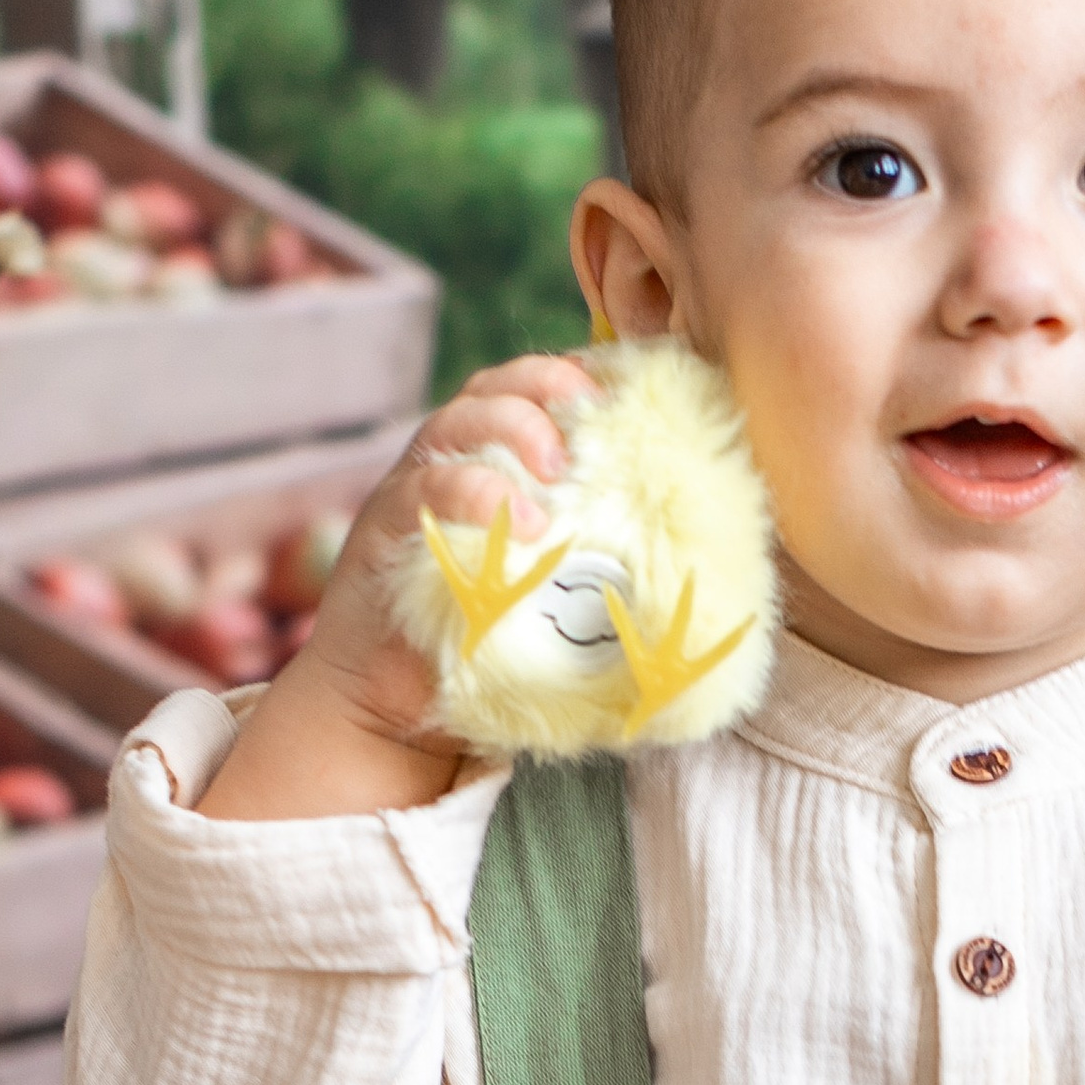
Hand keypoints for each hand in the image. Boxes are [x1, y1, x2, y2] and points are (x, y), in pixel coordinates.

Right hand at [201, 355, 594, 820]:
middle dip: (545, 384)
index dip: (573, 374)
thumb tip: (701, 614)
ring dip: (513, 427)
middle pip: (492, 387)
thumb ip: (602, 590)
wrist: (384, 710)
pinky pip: (425, 488)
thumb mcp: (552, 612)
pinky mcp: (384, 531)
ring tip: (557, 470)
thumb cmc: (480, 659)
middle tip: (590, 416)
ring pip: (455, 419)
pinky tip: (522, 524)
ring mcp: (410, 492)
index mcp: (490, 468)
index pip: (529, 393)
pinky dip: (475, 492)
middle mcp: (447, 465)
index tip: (625, 389)